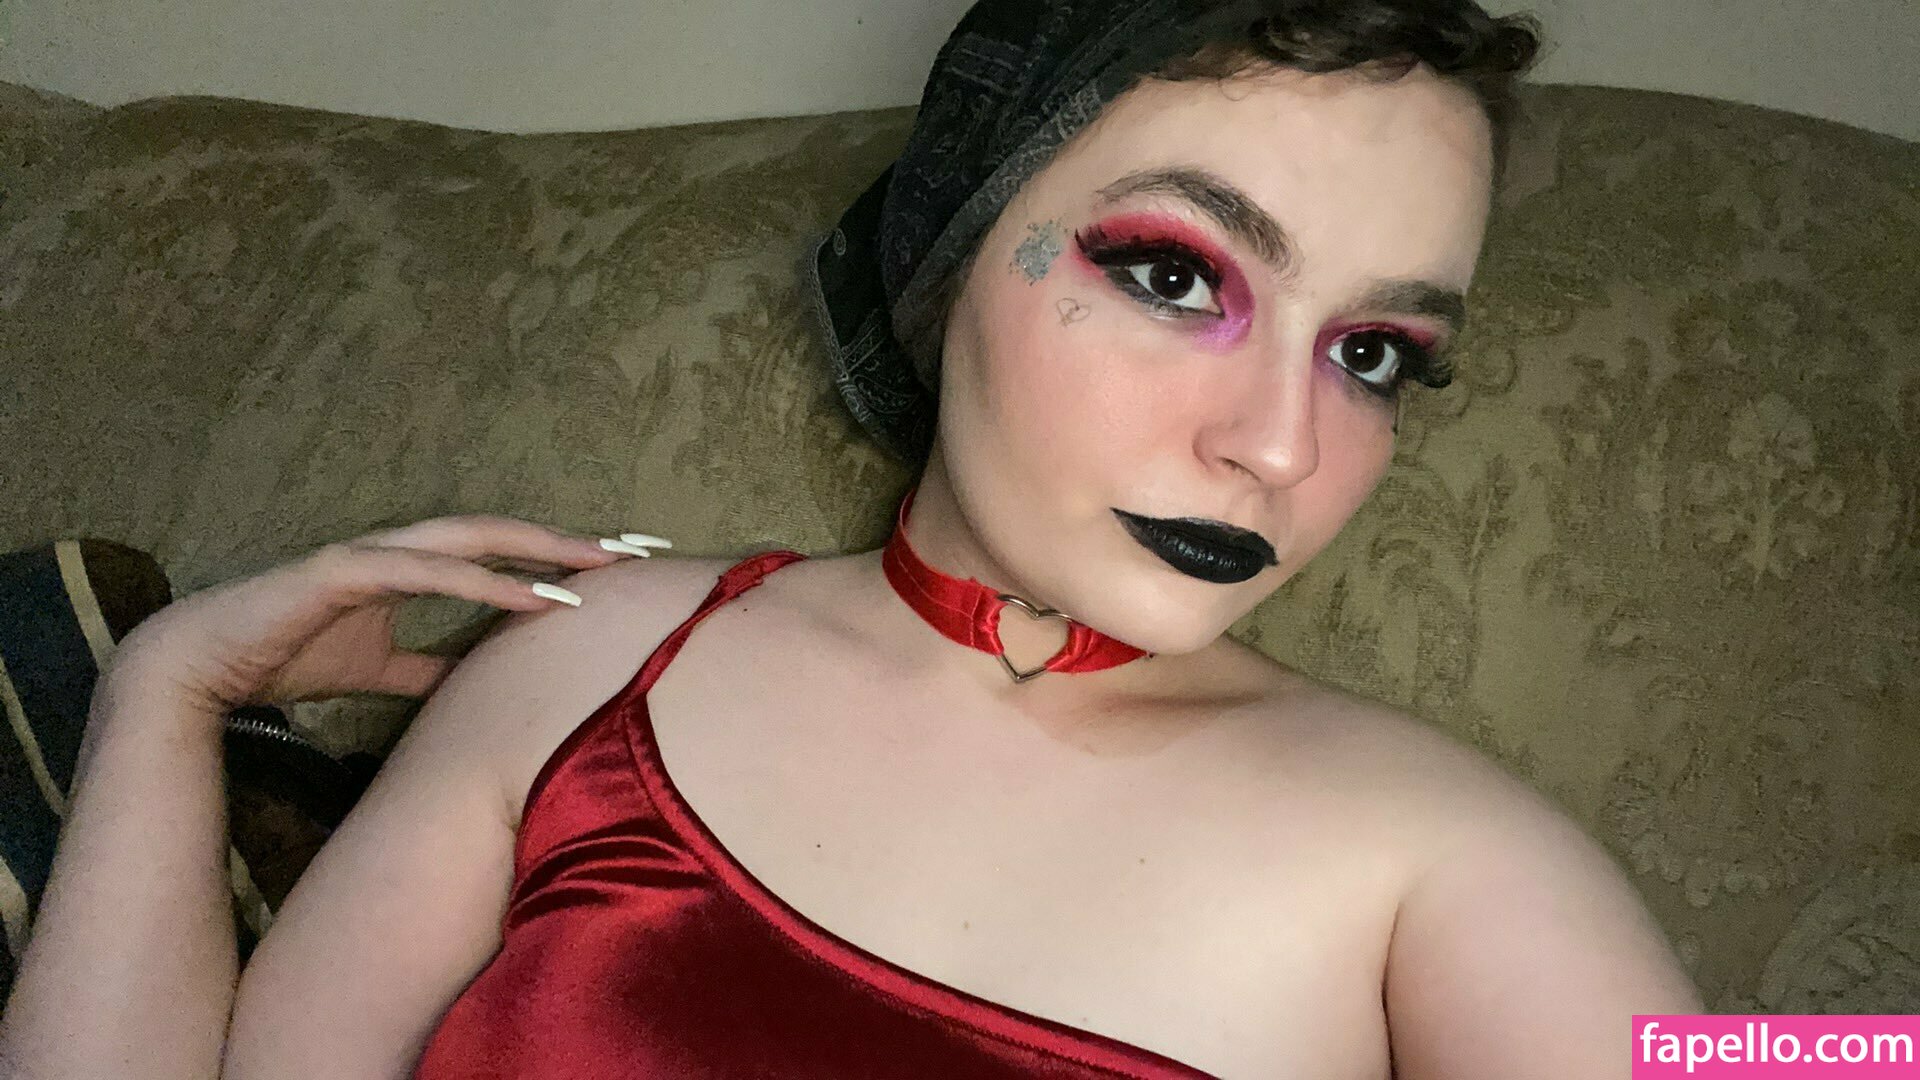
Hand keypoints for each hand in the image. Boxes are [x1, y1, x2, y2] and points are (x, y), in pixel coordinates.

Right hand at [101, 515, 669, 715]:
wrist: (203, 664)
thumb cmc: (289, 657)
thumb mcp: (381, 671)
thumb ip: (431, 670)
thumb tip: (480, 686)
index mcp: (412, 566)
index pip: (501, 553)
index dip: (559, 557)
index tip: (620, 567)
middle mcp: (401, 549)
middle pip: (503, 533)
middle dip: (570, 540)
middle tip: (638, 548)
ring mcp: (373, 553)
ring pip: (472, 539)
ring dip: (536, 553)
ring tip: (597, 569)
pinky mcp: (343, 570)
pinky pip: (424, 570)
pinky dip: (479, 580)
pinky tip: (525, 594)